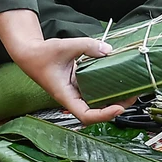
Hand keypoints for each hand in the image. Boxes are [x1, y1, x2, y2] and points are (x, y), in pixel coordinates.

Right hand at [10, 34, 127, 123]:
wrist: (29, 54)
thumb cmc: (41, 55)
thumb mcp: (65, 46)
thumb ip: (87, 46)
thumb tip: (108, 50)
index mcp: (65, 95)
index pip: (86, 115)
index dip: (103, 115)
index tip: (118, 108)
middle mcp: (71, 97)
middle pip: (95, 111)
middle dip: (115, 107)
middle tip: (132, 96)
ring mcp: (75, 91)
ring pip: (96, 102)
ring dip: (112, 99)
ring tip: (129, 91)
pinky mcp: (77, 84)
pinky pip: (93, 90)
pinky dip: (105, 88)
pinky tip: (116, 81)